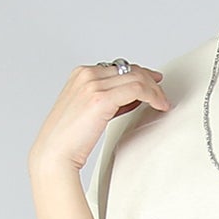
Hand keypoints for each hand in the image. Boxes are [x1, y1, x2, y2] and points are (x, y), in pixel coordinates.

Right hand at [28, 62, 170, 175]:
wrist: (55, 152)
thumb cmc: (70, 137)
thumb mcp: (90, 110)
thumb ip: (109, 99)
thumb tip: (132, 97)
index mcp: (81, 74)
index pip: (118, 67)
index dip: (140, 74)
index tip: (153, 83)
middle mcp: (86, 75)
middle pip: (129, 69)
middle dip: (150, 81)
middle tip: (162, 94)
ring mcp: (93, 84)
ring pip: (136, 78)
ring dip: (154, 90)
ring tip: (162, 103)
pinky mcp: (101, 98)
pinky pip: (137, 89)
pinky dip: (153, 96)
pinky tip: (159, 105)